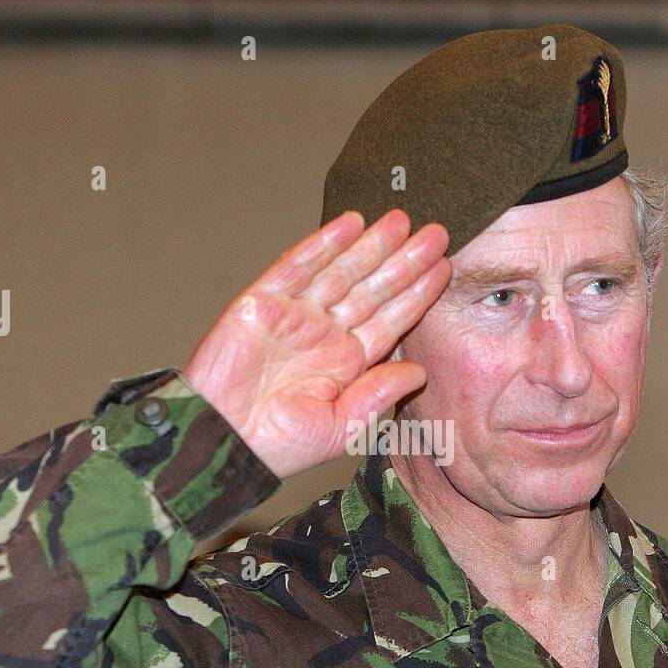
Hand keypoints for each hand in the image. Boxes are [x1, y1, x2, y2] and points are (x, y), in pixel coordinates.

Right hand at [183, 210, 450, 478]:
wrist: (224, 442)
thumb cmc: (279, 446)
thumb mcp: (342, 427)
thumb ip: (379, 395)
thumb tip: (420, 371)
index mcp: (347, 363)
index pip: (390, 319)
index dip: (416, 293)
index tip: (443, 269)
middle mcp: (325, 334)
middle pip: (372, 289)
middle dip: (403, 261)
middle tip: (436, 233)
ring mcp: (294, 315)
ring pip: (341, 272)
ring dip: (370, 245)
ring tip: (401, 221)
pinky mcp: (261, 302)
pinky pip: (296, 266)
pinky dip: (322, 245)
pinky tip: (350, 224)